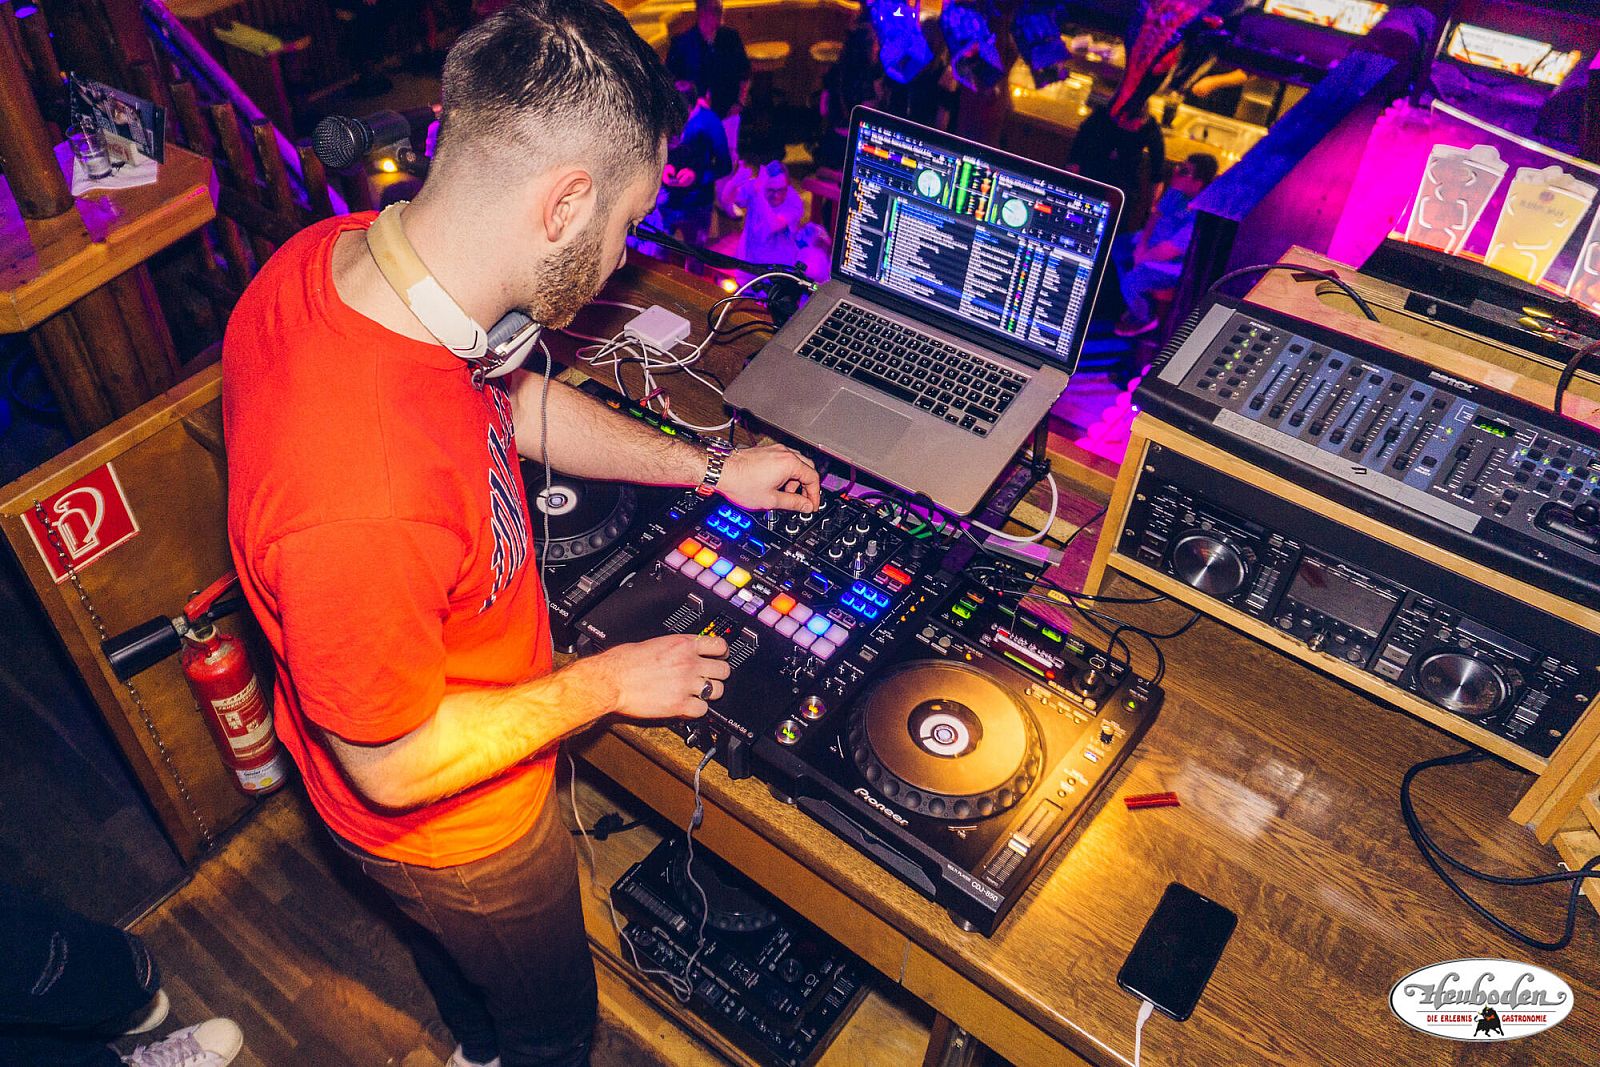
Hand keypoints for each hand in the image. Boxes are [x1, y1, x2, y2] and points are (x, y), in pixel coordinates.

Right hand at [588, 634, 729, 719]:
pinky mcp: (679, 705)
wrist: (611, 680)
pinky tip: (688, 707)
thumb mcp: (653, 643)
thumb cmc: (623, 662)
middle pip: (724, 670)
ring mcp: (686, 684)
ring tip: (698, 694)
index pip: (719, 645)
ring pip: (717, 691)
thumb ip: (673, 647)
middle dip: (717, 675)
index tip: (719, 657)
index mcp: (682, 644)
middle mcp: (688, 663)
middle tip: (709, 678)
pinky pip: (702, 710)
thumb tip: (680, 650)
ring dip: (710, 694)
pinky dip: (697, 711)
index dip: (721, 653)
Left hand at [718, 444, 819, 511]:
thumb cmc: (741, 483)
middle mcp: (784, 452)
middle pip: (807, 468)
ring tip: (785, 493)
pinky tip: (776, 484)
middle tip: (803, 500)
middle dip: (807, 486)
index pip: (813, 478)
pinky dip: (786, 473)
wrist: (722, 471)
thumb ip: (793, 503)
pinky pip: (784, 461)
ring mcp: (775, 450)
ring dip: (796, 479)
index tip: (811, 505)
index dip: (815, 495)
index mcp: (789, 463)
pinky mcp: (767, 451)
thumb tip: (805, 506)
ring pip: (796, 463)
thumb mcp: (771, 500)